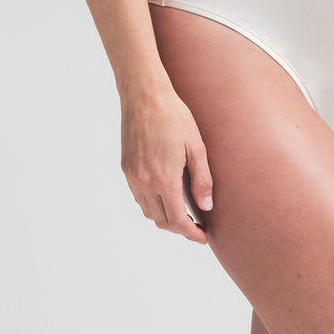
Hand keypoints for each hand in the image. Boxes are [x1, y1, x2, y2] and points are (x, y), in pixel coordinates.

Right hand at [120, 84, 213, 243]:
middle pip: (161, 221)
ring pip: (148, 211)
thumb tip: (206, 206)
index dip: (191, 233)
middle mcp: (145, 182)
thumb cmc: (174, 116)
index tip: (202, 237)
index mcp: (165, 178)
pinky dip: (152, 204)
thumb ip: (202, 179)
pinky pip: (139, 197)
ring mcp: (133, 176)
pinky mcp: (126, 168)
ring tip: (183, 212)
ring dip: (165, 218)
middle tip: (196, 226)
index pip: (177, 220)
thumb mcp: (197, 146)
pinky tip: (165, 195)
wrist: (144, 96)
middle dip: (180, 228)